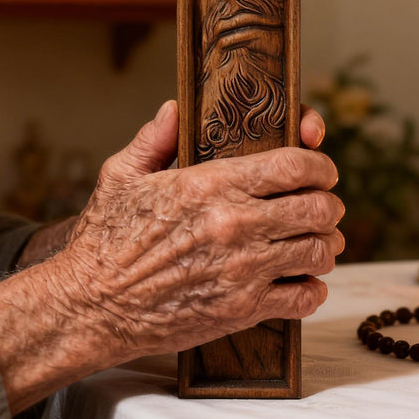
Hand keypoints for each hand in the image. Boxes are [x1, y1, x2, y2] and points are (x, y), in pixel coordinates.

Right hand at [0, 100, 342, 411]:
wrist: (89, 308)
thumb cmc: (103, 240)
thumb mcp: (122, 176)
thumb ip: (155, 138)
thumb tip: (175, 108)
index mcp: (211, 184)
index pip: (294, 166)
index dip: (319, 164)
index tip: (321, 169)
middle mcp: (235, 224)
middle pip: (317, 208)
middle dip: (328, 203)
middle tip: (323, 205)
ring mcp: (242, 270)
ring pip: (318, 251)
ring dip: (325, 243)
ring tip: (316, 240)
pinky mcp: (241, 310)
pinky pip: (303, 298)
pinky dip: (312, 288)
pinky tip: (302, 280)